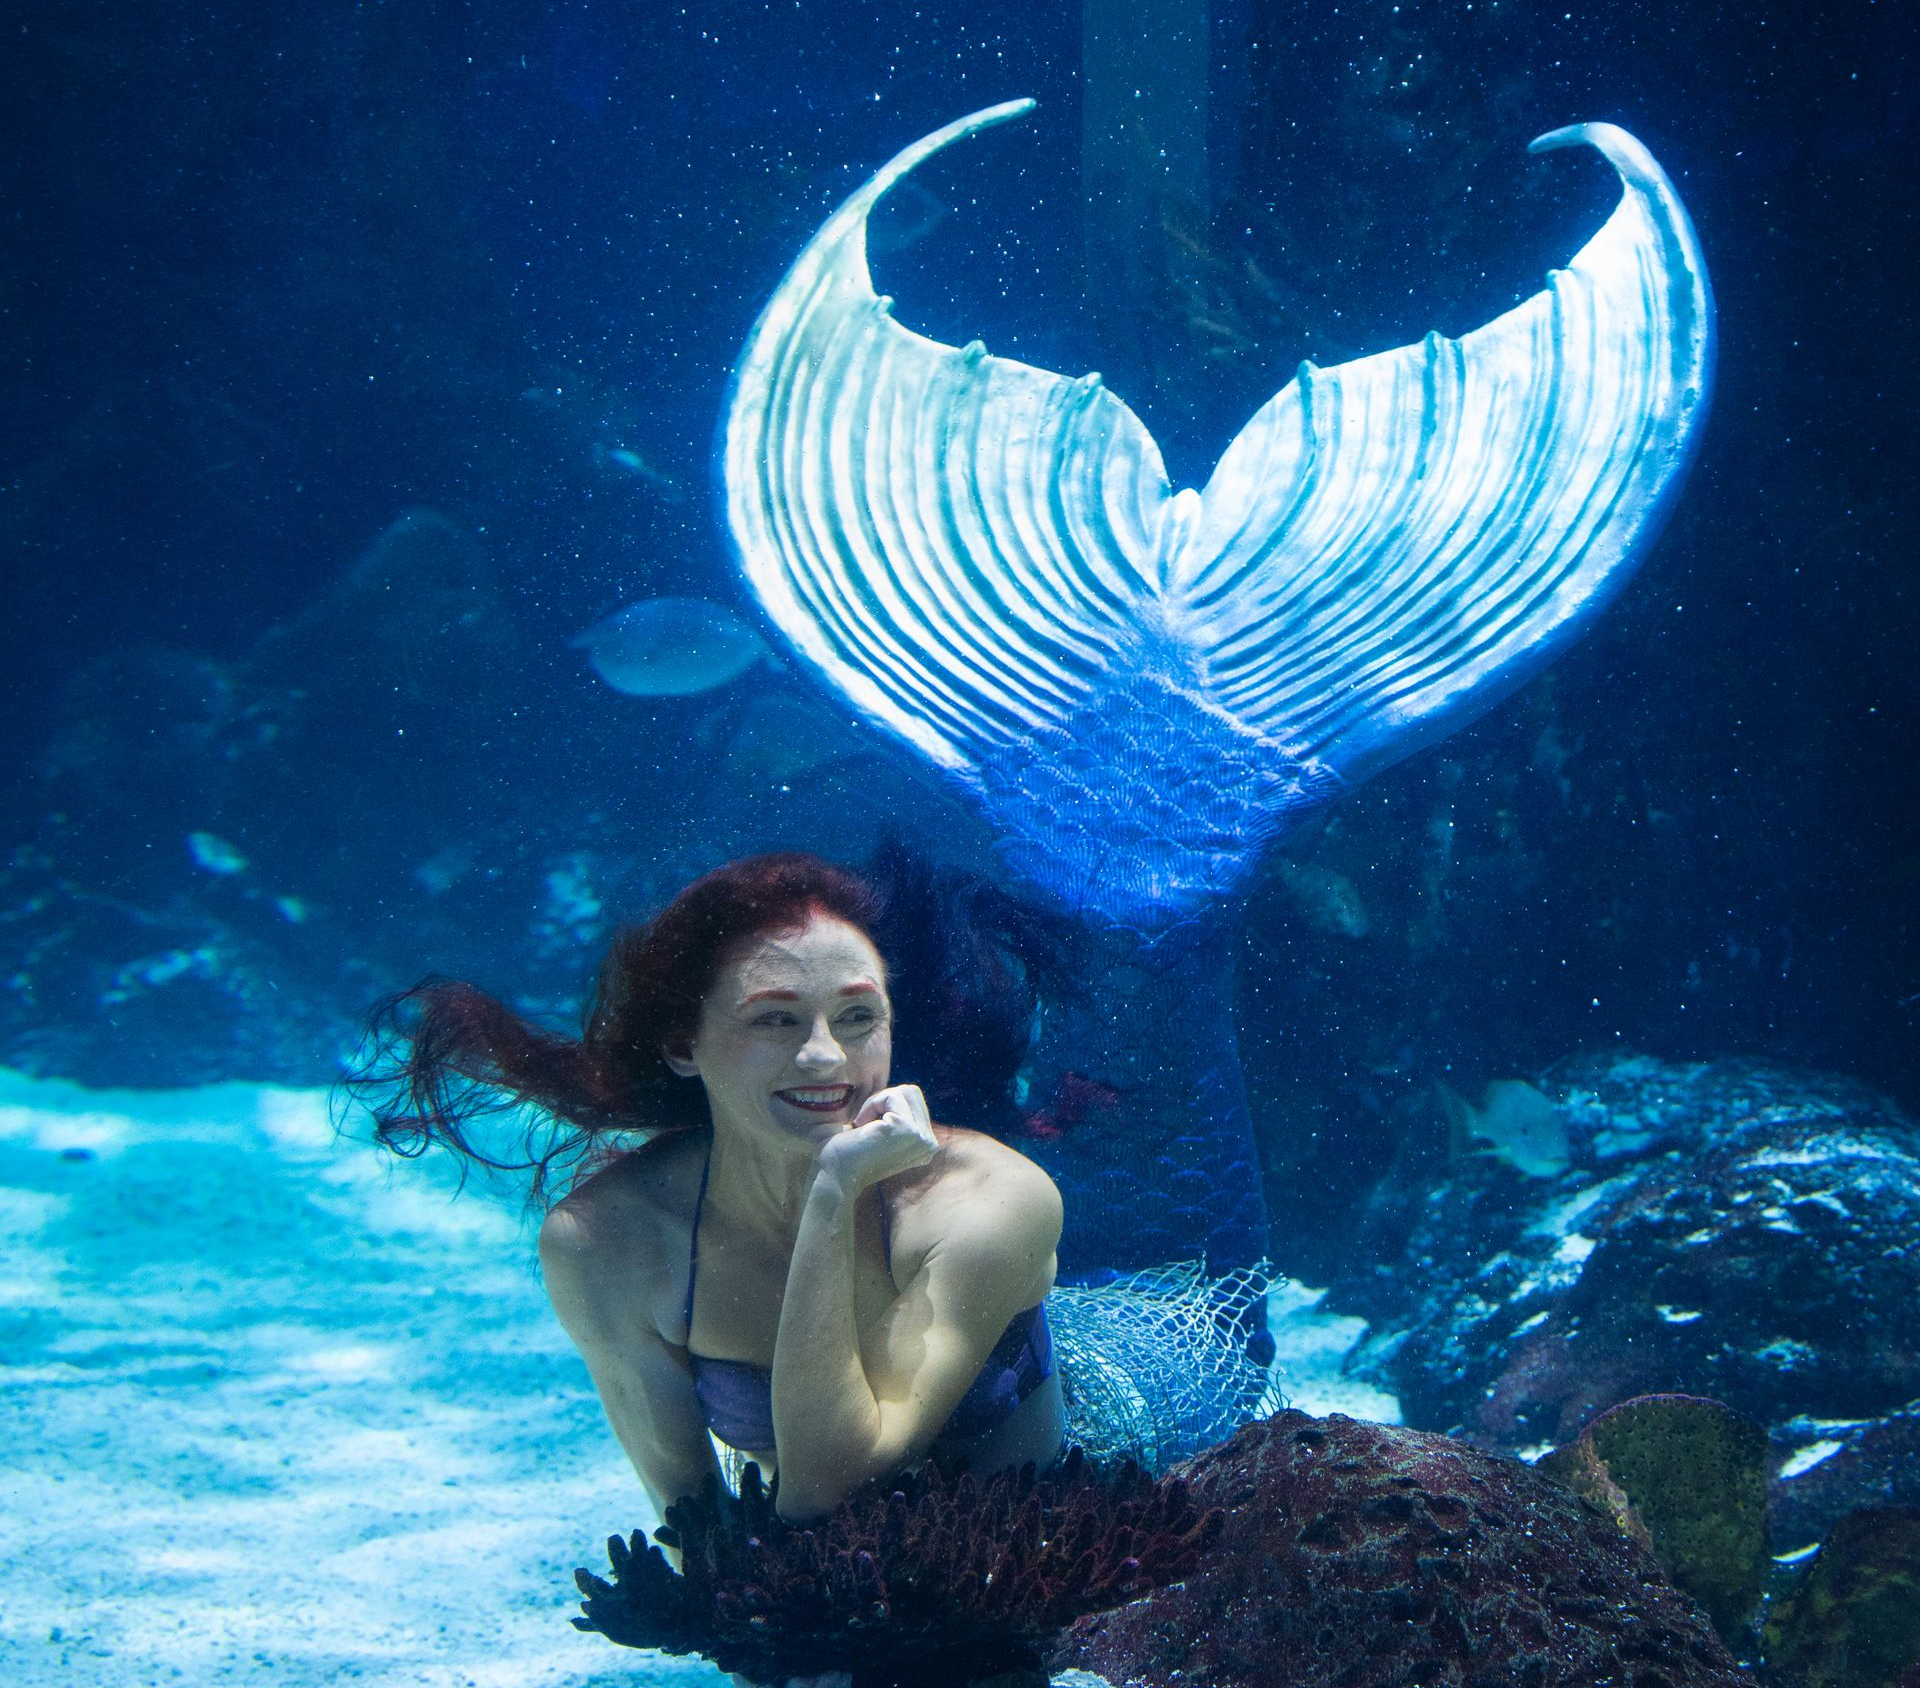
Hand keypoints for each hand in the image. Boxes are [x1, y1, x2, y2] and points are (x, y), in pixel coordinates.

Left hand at [815, 1084, 935, 1192]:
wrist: (834, 1174)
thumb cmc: (847, 1151)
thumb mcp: (881, 1128)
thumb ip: (897, 1113)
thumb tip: (906, 1089)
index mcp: (925, 1144)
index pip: (914, 1101)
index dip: (885, 1106)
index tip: (869, 1130)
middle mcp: (929, 1144)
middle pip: (912, 1092)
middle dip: (883, 1100)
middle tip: (865, 1126)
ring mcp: (922, 1138)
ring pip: (905, 1091)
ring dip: (877, 1102)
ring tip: (864, 1126)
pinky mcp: (908, 1130)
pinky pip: (892, 1095)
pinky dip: (871, 1104)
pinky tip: (861, 1127)